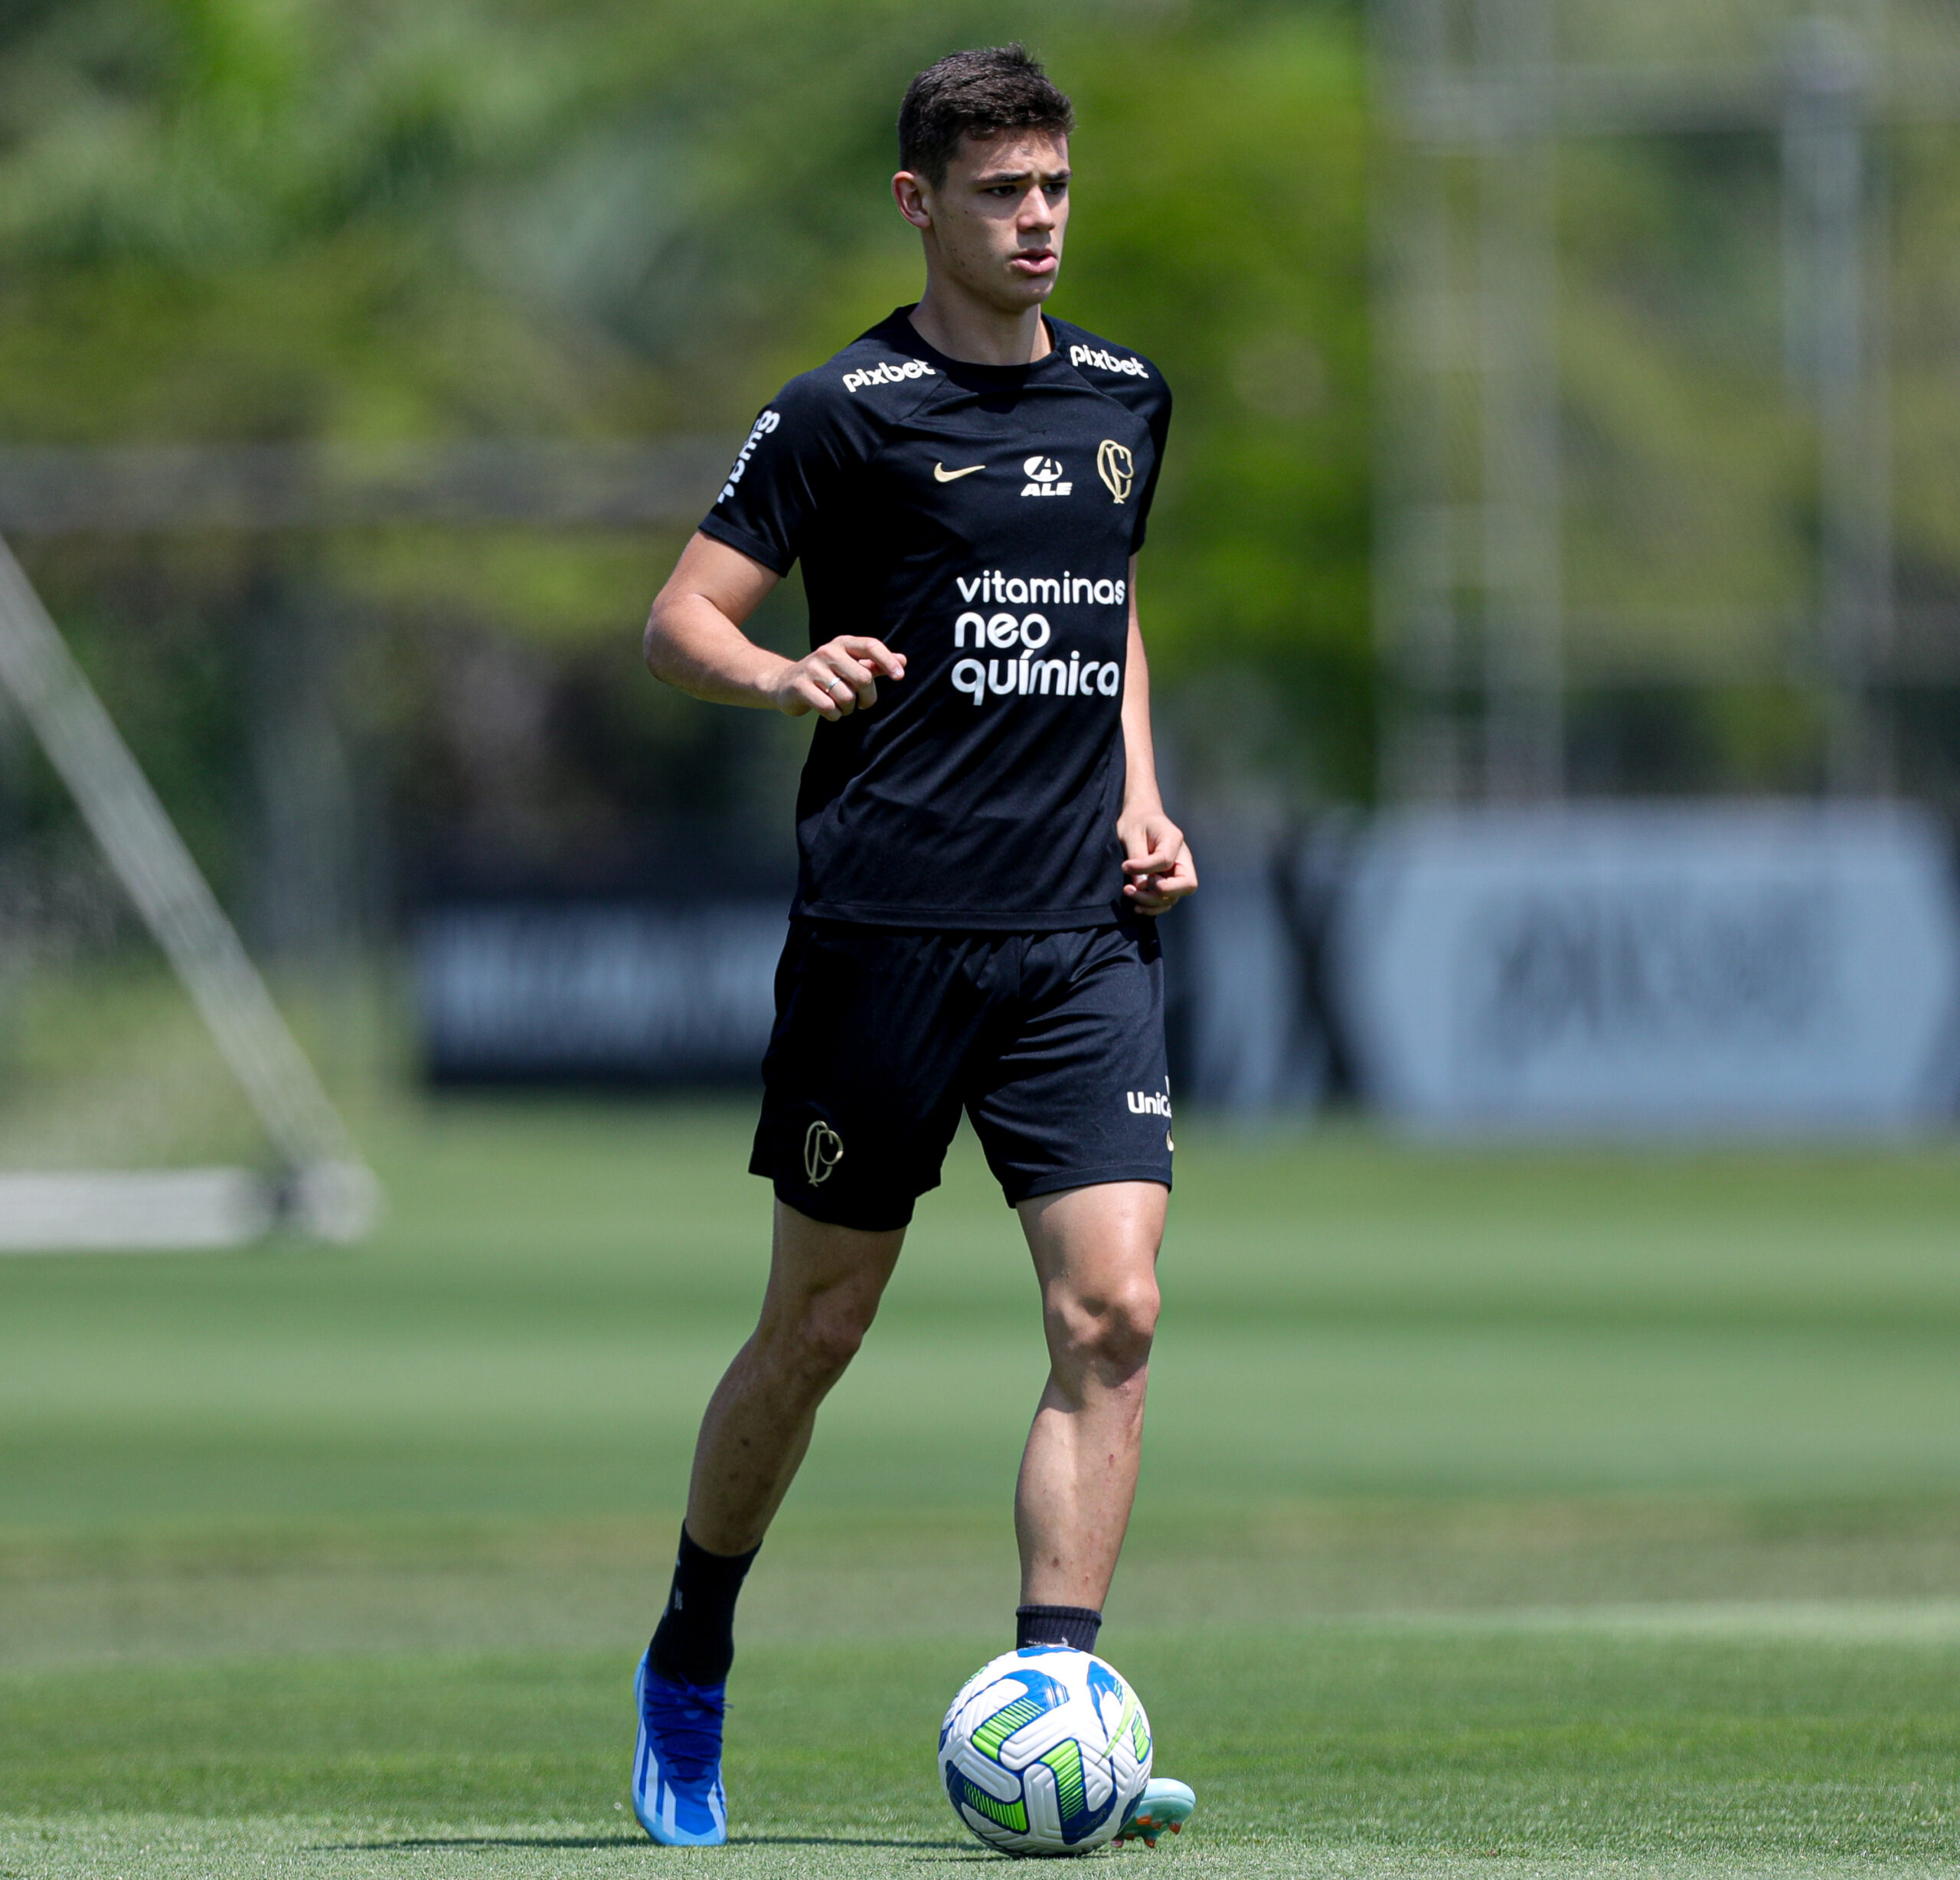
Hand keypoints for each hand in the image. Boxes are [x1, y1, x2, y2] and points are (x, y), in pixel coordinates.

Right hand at [772, 636, 904, 719]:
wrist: (785, 683)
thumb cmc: (826, 675)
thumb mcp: (850, 666)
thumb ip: (875, 664)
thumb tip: (903, 660)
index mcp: (842, 643)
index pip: (871, 646)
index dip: (888, 661)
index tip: (900, 676)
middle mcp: (827, 652)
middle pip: (862, 677)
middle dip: (868, 697)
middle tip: (863, 704)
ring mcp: (812, 669)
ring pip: (847, 696)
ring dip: (849, 708)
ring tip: (842, 706)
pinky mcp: (800, 687)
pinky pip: (829, 708)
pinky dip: (835, 715)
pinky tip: (830, 712)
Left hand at [1118, 807, 1196, 914]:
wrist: (1139, 818)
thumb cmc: (1136, 822)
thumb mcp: (1133, 834)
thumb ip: (1138, 858)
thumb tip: (1140, 884)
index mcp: (1174, 840)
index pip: (1166, 861)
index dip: (1145, 868)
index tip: (1125, 866)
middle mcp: (1181, 859)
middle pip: (1186, 885)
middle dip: (1161, 893)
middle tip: (1135, 887)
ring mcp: (1176, 873)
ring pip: (1174, 898)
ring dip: (1151, 902)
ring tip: (1129, 892)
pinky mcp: (1167, 883)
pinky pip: (1166, 902)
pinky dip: (1152, 908)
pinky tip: (1136, 906)